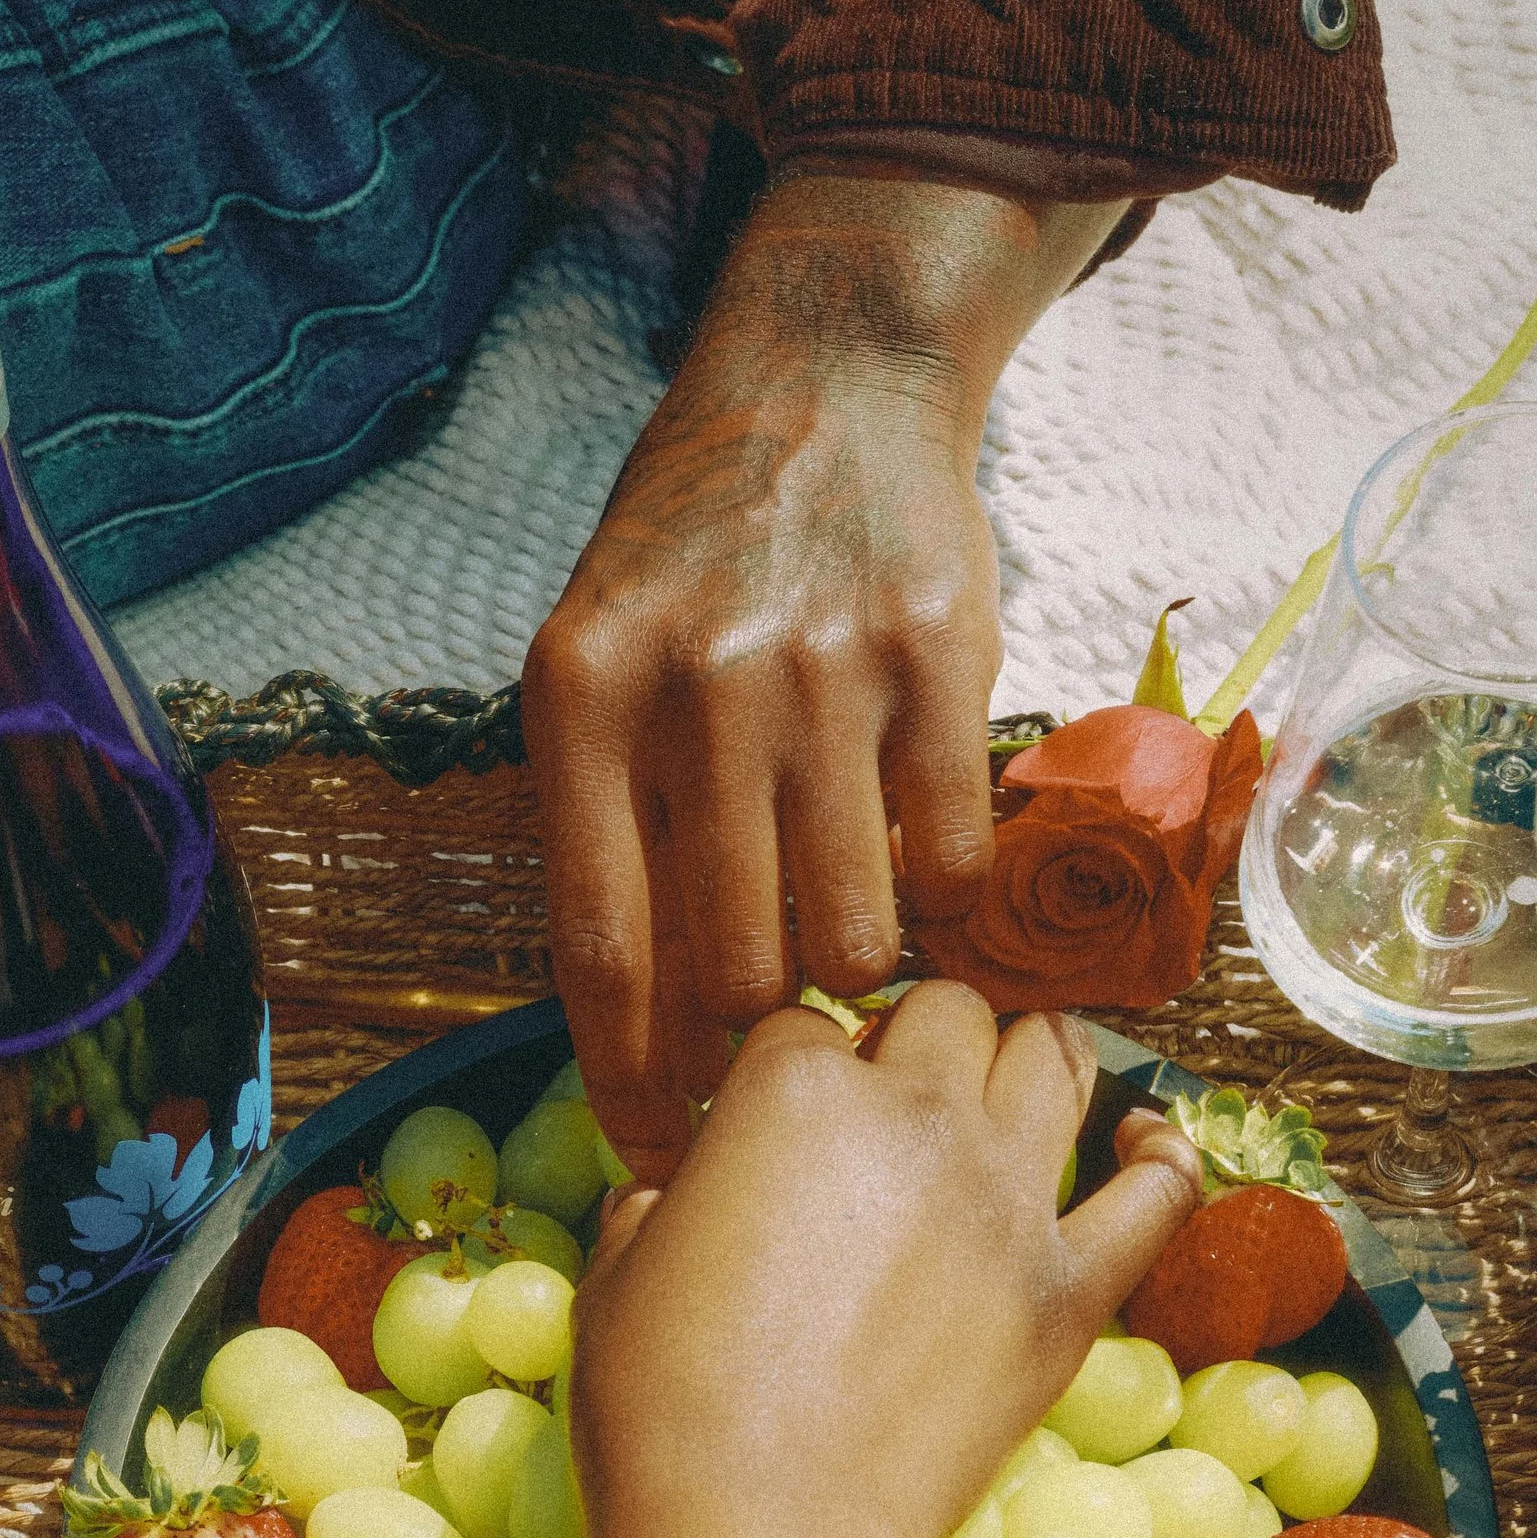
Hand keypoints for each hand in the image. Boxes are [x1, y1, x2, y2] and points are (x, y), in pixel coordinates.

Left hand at [523, 168, 1123, 1172]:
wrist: (824, 381)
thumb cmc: (698, 554)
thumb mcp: (601, 660)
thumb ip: (609, 821)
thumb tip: (641, 1033)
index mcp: (584, 700)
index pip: (601, 949)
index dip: (633, 1081)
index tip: (658, 1156)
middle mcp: (697, 689)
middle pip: (736, 968)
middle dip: (760, 1028)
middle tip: (779, 1027)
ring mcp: (824, 674)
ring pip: (854, 935)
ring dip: (858, 967)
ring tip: (852, 926)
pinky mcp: (942, 661)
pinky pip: (951, 862)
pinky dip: (943, 898)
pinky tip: (923, 861)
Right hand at [570, 984, 1202, 1537]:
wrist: (762, 1527)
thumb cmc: (664, 1408)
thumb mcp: (620, 1277)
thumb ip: (657, 1208)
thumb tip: (666, 1200)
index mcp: (793, 1088)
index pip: (810, 1022)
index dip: (799, 1065)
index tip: (789, 1117)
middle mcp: (915, 1117)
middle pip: (948, 1011)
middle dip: (922, 1037)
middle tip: (904, 1094)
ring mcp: (1006, 1200)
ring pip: (1054, 1057)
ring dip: (1034, 1056)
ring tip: (1020, 1079)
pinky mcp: (1069, 1290)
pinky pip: (1157, 1194)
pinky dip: (1159, 1158)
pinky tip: (1144, 1145)